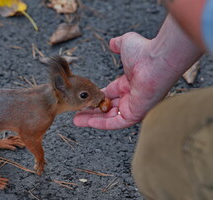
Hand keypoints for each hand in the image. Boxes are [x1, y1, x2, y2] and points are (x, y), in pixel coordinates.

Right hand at [74, 16, 202, 129]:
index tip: (82, 100)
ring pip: (109, 118)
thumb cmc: (145, 51)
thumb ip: (117, 44)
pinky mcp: (135, 115)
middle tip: (76, 114)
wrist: (158, 59)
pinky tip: (87, 122)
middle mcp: (131, 97)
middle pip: (106, 108)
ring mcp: (133, 107)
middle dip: (90, 112)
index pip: (108, 95)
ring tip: (76, 121)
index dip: (94, 98)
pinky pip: (116, 123)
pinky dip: (101, 124)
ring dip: (92, 120)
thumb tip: (112, 43)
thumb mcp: (126, 44)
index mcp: (128, 84)